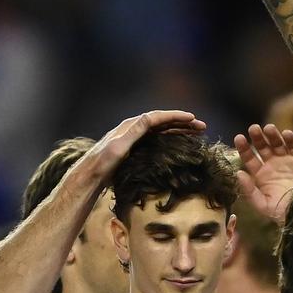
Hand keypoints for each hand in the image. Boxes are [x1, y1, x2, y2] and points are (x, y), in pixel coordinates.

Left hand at [87, 110, 206, 183]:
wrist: (91, 176)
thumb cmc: (103, 163)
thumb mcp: (119, 146)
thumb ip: (135, 131)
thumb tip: (150, 116)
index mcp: (132, 126)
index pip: (158, 117)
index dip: (176, 117)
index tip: (192, 119)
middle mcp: (134, 129)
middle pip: (163, 122)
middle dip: (183, 123)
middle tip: (202, 127)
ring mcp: (135, 138)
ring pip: (162, 130)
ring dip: (179, 130)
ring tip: (196, 133)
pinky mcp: (135, 148)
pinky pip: (158, 139)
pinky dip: (171, 138)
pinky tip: (179, 142)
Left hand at [234, 123, 292, 222]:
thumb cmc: (285, 212)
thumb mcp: (264, 205)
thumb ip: (250, 191)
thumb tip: (238, 173)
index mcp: (261, 175)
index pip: (249, 159)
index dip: (244, 148)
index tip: (239, 138)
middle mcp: (272, 165)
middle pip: (262, 147)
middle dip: (257, 137)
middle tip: (253, 128)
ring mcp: (287, 161)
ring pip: (277, 143)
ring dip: (273, 135)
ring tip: (269, 128)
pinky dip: (291, 139)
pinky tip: (286, 134)